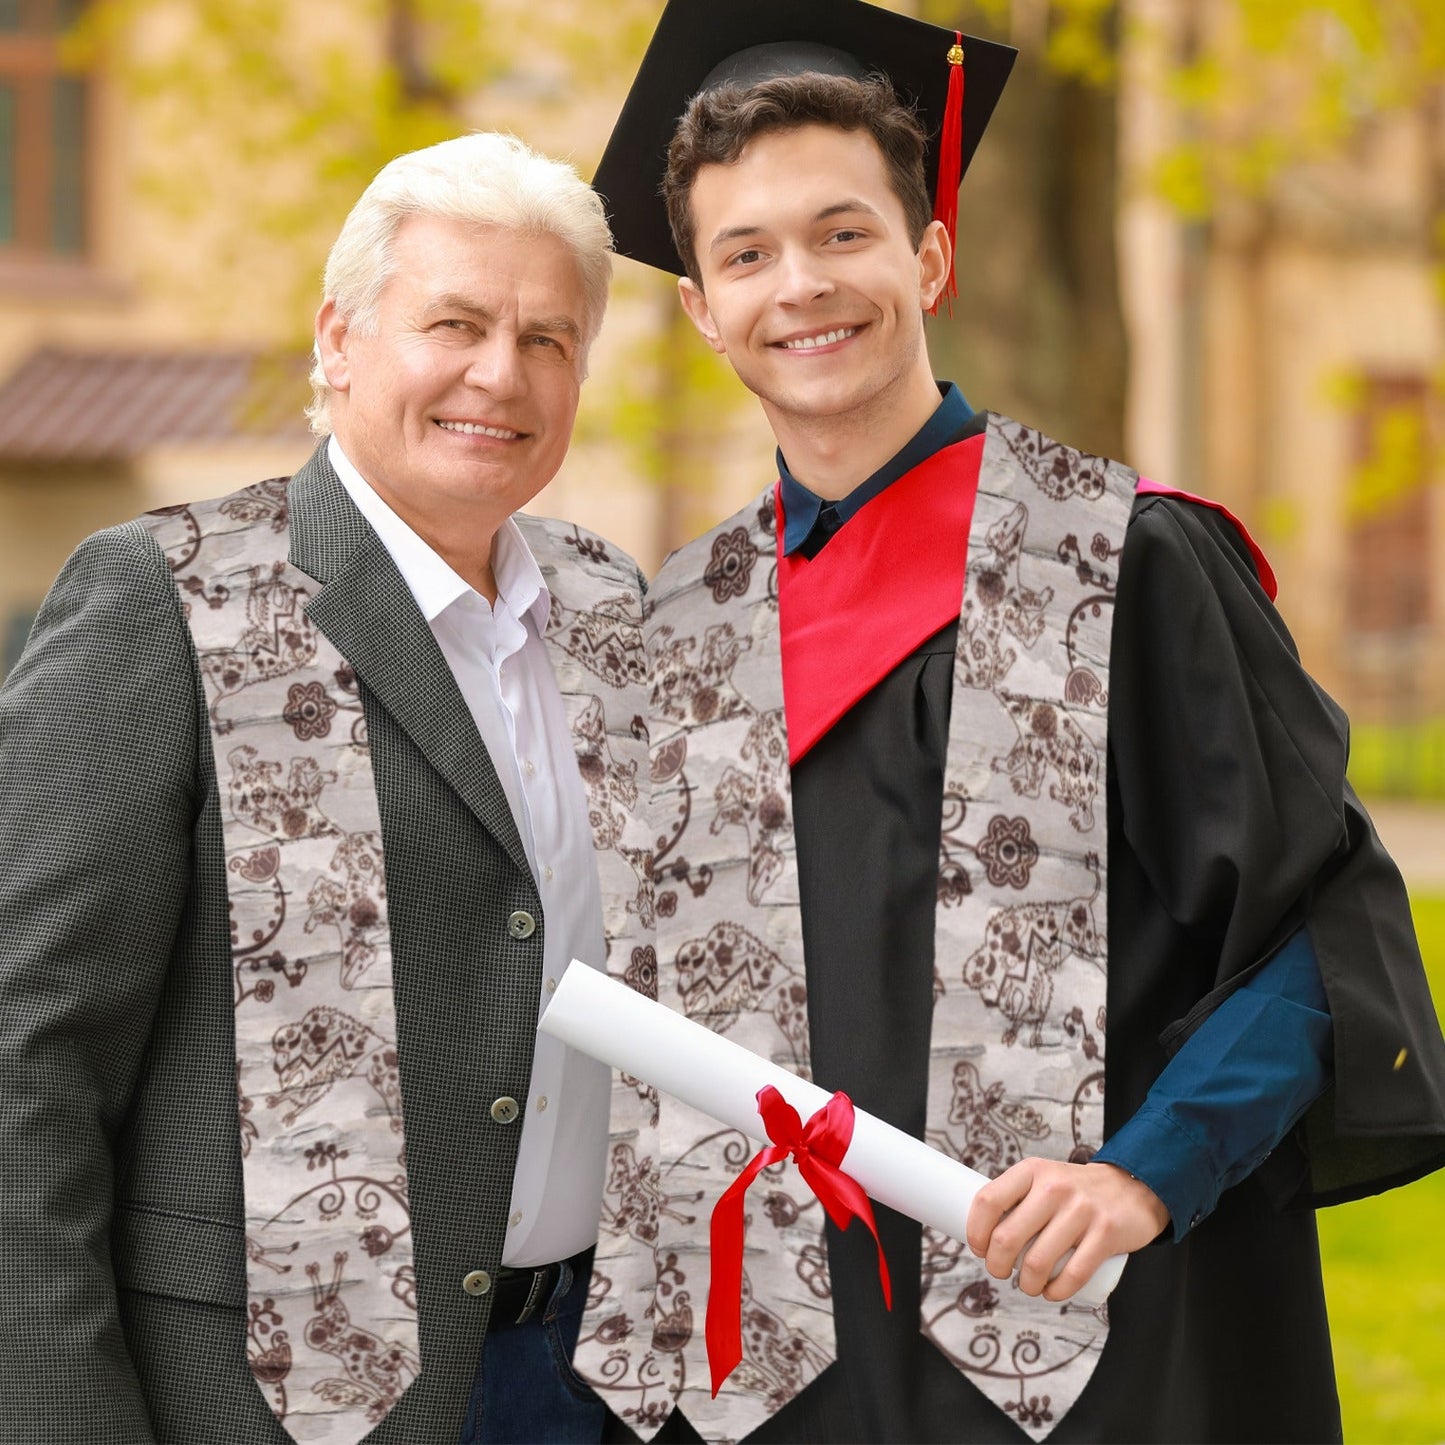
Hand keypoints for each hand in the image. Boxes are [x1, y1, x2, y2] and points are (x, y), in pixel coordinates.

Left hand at [965, 1158, 1169, 1301]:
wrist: (1131, 1187)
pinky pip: (1072, 1275)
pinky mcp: (1106, 1233)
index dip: (975, 1231)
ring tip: (1028, 1285)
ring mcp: (1081, 1210)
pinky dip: (1056, 1292)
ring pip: (1037, 1262)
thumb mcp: (1043, 1179)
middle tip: (1000, 1272)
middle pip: (1007, 1237)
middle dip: (996, 1265)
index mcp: (1031, 1171)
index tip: (978, 1248)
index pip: (988, 1200)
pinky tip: (1051, 1292)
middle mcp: (1053, 1187)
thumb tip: (983, 1235)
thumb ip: (1017, 1199)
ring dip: (1026, 1285)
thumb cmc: (1075, 1191)